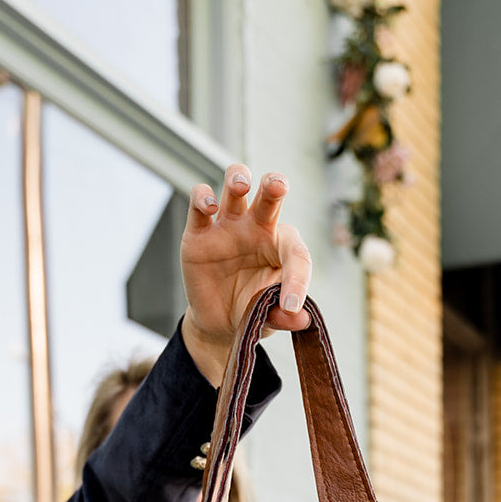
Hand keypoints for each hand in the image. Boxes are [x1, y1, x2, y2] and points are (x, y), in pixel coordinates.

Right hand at [180, 165, 311, 385]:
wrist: (219, 322)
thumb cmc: (252, 309)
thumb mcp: (269, 316)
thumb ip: (283, 316)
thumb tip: (301, 319)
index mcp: (281, 246)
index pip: (296, 252)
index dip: (298, 278)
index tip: (291, 306)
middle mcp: (257, 228)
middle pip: (269, 194)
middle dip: (274, 184)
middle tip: (278, 186)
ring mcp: (227, 226)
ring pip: (234, 186)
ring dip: (238, 178)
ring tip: (241, 186)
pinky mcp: (198, 232)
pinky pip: (198, 204)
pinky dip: (202, 198)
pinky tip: (209, 208)